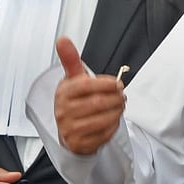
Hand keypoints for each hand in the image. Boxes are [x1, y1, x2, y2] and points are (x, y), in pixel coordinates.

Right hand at [54, 37, 125, 154]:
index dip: (105, 84)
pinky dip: (113, 126)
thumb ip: (70, 59)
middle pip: (97, 103)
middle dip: (115, 98)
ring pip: (102, 119)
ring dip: (116, 111)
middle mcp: (63, 112)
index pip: (86, 86)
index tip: (117, 83)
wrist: (69, 129)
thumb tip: (62, 40)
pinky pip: (103, 134)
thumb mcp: (73, 79)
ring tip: (119, 106)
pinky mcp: (79, 144)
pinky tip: (113, 119)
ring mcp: (70, 129)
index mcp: (63, 93)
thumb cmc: (75, 100)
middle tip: (121, 95)